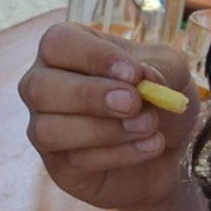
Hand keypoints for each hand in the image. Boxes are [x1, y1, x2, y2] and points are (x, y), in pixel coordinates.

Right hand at [18, 20, 201, 210]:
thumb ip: (160, 67)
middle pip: (39, 87)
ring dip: (104, 130)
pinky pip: (74, 161)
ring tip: (149, 126)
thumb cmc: (157, 95)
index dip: (93, 58)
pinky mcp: (59, 167)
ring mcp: (44, 128)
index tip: (135, 74)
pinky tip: (150, 146)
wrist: (168, 144)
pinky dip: (119, 154)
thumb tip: (143, 77)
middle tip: (135, 103)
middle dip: (90, 95)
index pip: (57, 44)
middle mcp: (43, 86)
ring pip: (48, 130)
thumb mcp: (171, 70)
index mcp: (65, 50)